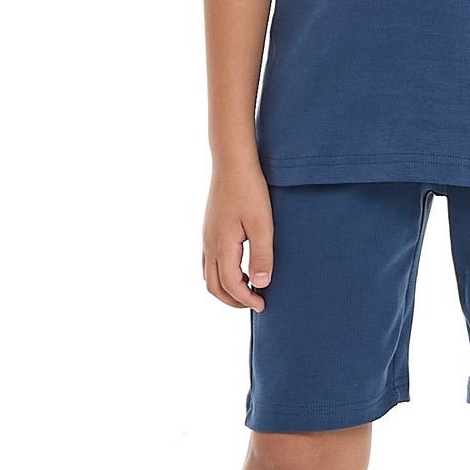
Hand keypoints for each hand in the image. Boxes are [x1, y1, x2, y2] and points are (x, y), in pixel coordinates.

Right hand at [202, 165, 273, 311]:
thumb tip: (260, 285)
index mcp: (222, 246)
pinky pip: (208, 262)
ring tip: (249, 288)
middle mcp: (209, 245)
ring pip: (208, 276)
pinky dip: (221, 274)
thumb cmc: (250, 191)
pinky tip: (239, 268)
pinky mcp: (209, 230)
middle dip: (233, 301)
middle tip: (256, 303)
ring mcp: (206, 237)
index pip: (231, 286)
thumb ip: (262, 256)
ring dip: (226, 288)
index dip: (246, 300)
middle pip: (214, 286)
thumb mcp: (262, 225)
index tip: (263, 305)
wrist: (232, 163)